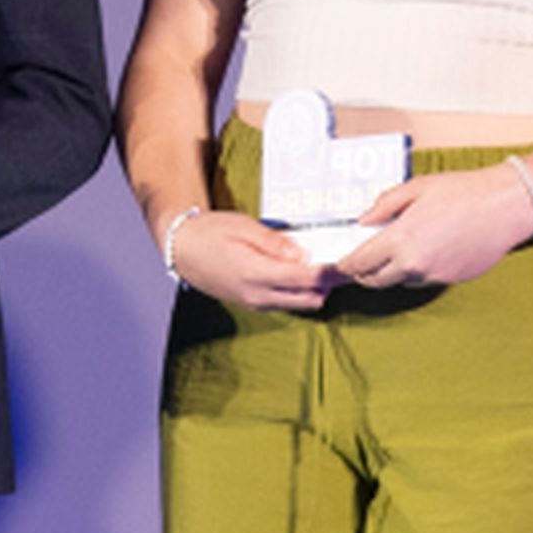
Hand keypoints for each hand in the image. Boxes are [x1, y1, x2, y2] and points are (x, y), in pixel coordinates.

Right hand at [167, 210, 332, 313]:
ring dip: (316, 289)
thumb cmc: (210, 233)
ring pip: (300, 304)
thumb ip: (275, 243)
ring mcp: (255, 303)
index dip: (332, 274)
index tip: (350, 263)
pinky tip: (302, 273)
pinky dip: (300, 291)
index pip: (306, 279)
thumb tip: (303, 254)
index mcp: (256, 274)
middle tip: (343, 263)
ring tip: (326, 266)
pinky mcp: (253, 304)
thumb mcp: (243, 228)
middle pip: (310, 299)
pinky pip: (286, 303)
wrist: (181, 250)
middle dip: (330, 284)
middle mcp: (258, 295)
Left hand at [332, 165, 532, 289]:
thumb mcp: (417, 188)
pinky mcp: (450, 280)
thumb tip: (364, 219)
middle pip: (376, 281)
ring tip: (397, 252)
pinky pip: (424, 280)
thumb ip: (385, 205)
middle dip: (364, 274)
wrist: (504, 207)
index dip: (346, 264)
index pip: (361, 262)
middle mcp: (414, 263)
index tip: (342, 262)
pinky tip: (427, 251)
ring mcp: (433, 275)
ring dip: (393, 272)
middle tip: (362, 264)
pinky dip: (418, 270)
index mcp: (401, 239)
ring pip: (401, 282)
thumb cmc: (463, 192)